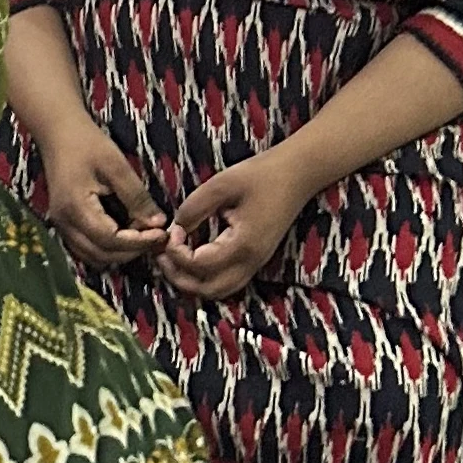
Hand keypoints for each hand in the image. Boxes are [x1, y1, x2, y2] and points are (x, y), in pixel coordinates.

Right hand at [35, 121, 167, 267]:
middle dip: (131, 251)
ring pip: (93, 256)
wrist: (58, 133)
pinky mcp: (65, 224)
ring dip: (120, 253)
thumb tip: (157, 223)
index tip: (162, 234)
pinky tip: (126, 235)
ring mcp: (62, 226)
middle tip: (157, 238)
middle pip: (101, 254)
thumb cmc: (87, 144)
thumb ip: (136, 197)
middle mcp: (65, 224)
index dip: (137, 242)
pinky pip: (87, 248)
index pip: (109, 240)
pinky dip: (108, 248)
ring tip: (143, 238)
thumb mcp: (116, 166)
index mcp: (76, 208)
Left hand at [162, 150, 314, 301]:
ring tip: (174, 260)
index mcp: (243, 245)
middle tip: (163, 257)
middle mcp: (251, 261)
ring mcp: (255, 263)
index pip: (200, 265)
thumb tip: (174, 229)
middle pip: (208, 290)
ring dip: (192, 281)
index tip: (171, 232)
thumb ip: (193, 209)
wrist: (300, 172)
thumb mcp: (221, 185)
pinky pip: (227, 280)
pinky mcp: (255, 258)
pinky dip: (205, 276)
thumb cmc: (263, 174)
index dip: (177, 253)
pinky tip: (192, 256)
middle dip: (179, 278)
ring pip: (218, 290)